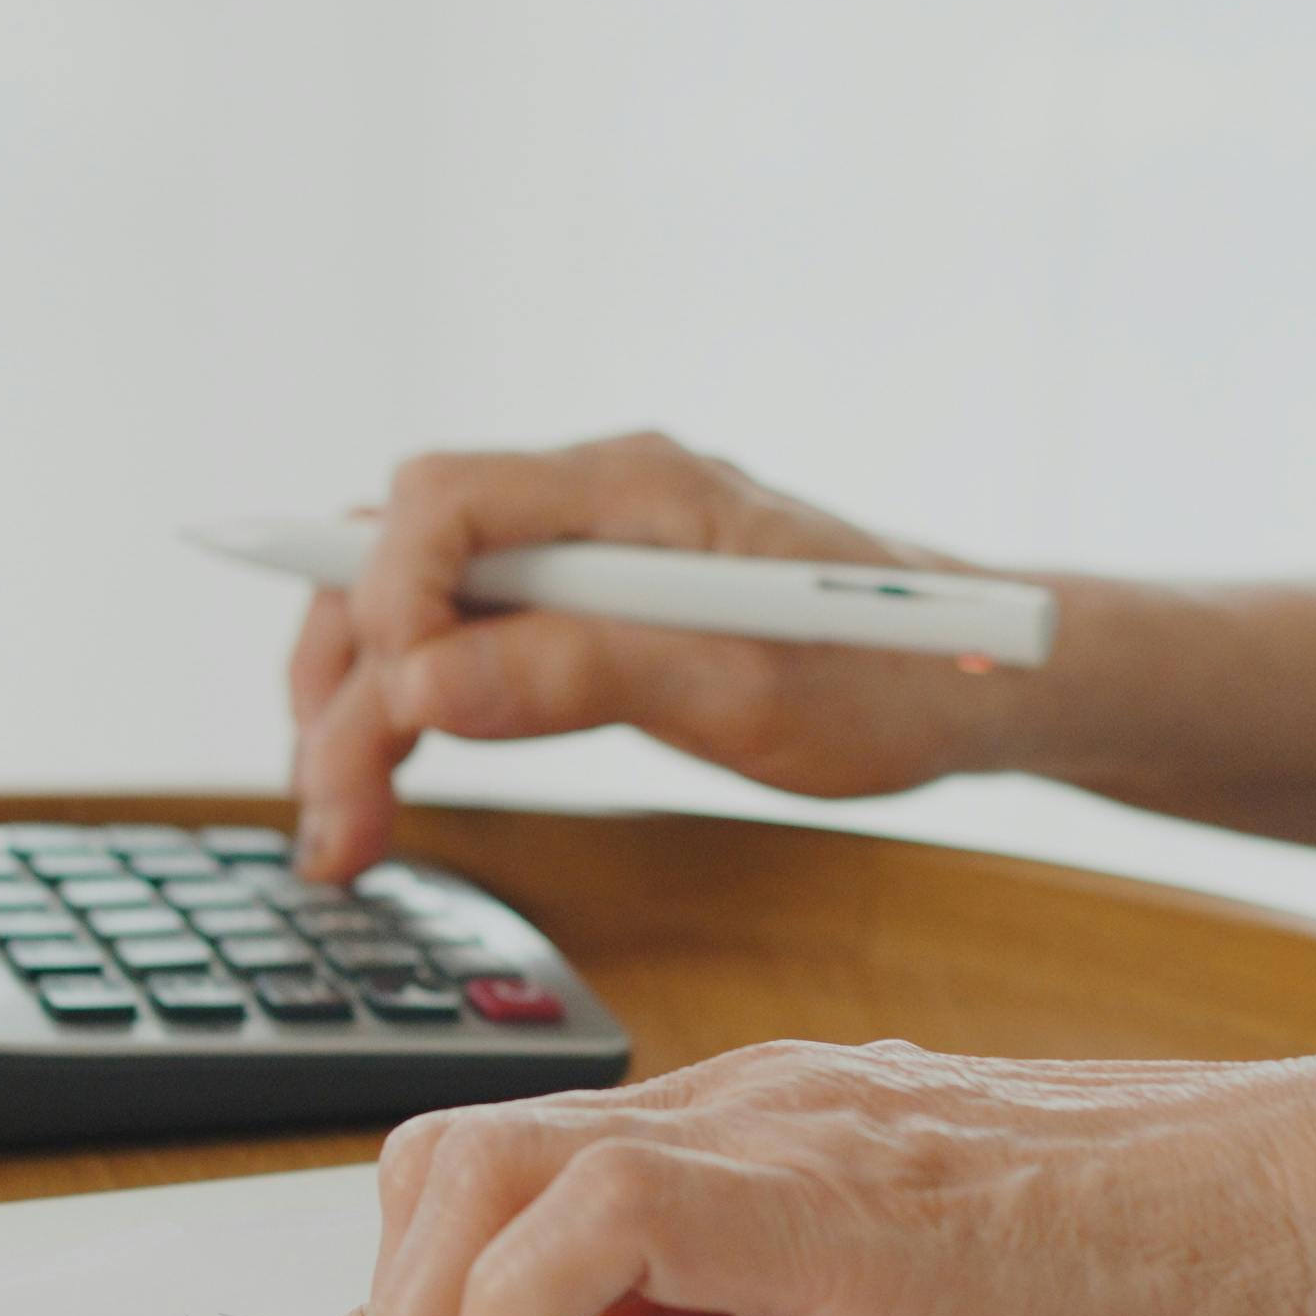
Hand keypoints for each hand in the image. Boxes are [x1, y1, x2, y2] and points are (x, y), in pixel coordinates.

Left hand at [226, 1036, 1315, 1315]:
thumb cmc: (1166, 1264)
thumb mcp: (909, 1307)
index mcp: (762, 1134)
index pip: (513, 1189)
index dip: (397, 1312)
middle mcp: (747, 1108)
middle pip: (459, 1165)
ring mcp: (785, 1132)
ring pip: (490, 1173)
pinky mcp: (835, 1186)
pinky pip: (603, 1211)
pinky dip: (514, 1311)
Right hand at [285, 432, 1019, 878]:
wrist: (979, 677)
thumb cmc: (891, 677)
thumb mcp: (747, 689)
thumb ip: (584, 672)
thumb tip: (425, 684)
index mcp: (635, 487)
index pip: (442, 500)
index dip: (383, 598)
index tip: (387, 713)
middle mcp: (592, 498)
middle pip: (398, 552)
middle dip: (343, 679)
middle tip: (335, 820)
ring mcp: (584, 548)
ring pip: (412, 600)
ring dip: (356, 704)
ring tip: (342, 828)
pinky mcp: (587, 604)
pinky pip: (462, 635)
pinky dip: (408, 706)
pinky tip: (385, 780)